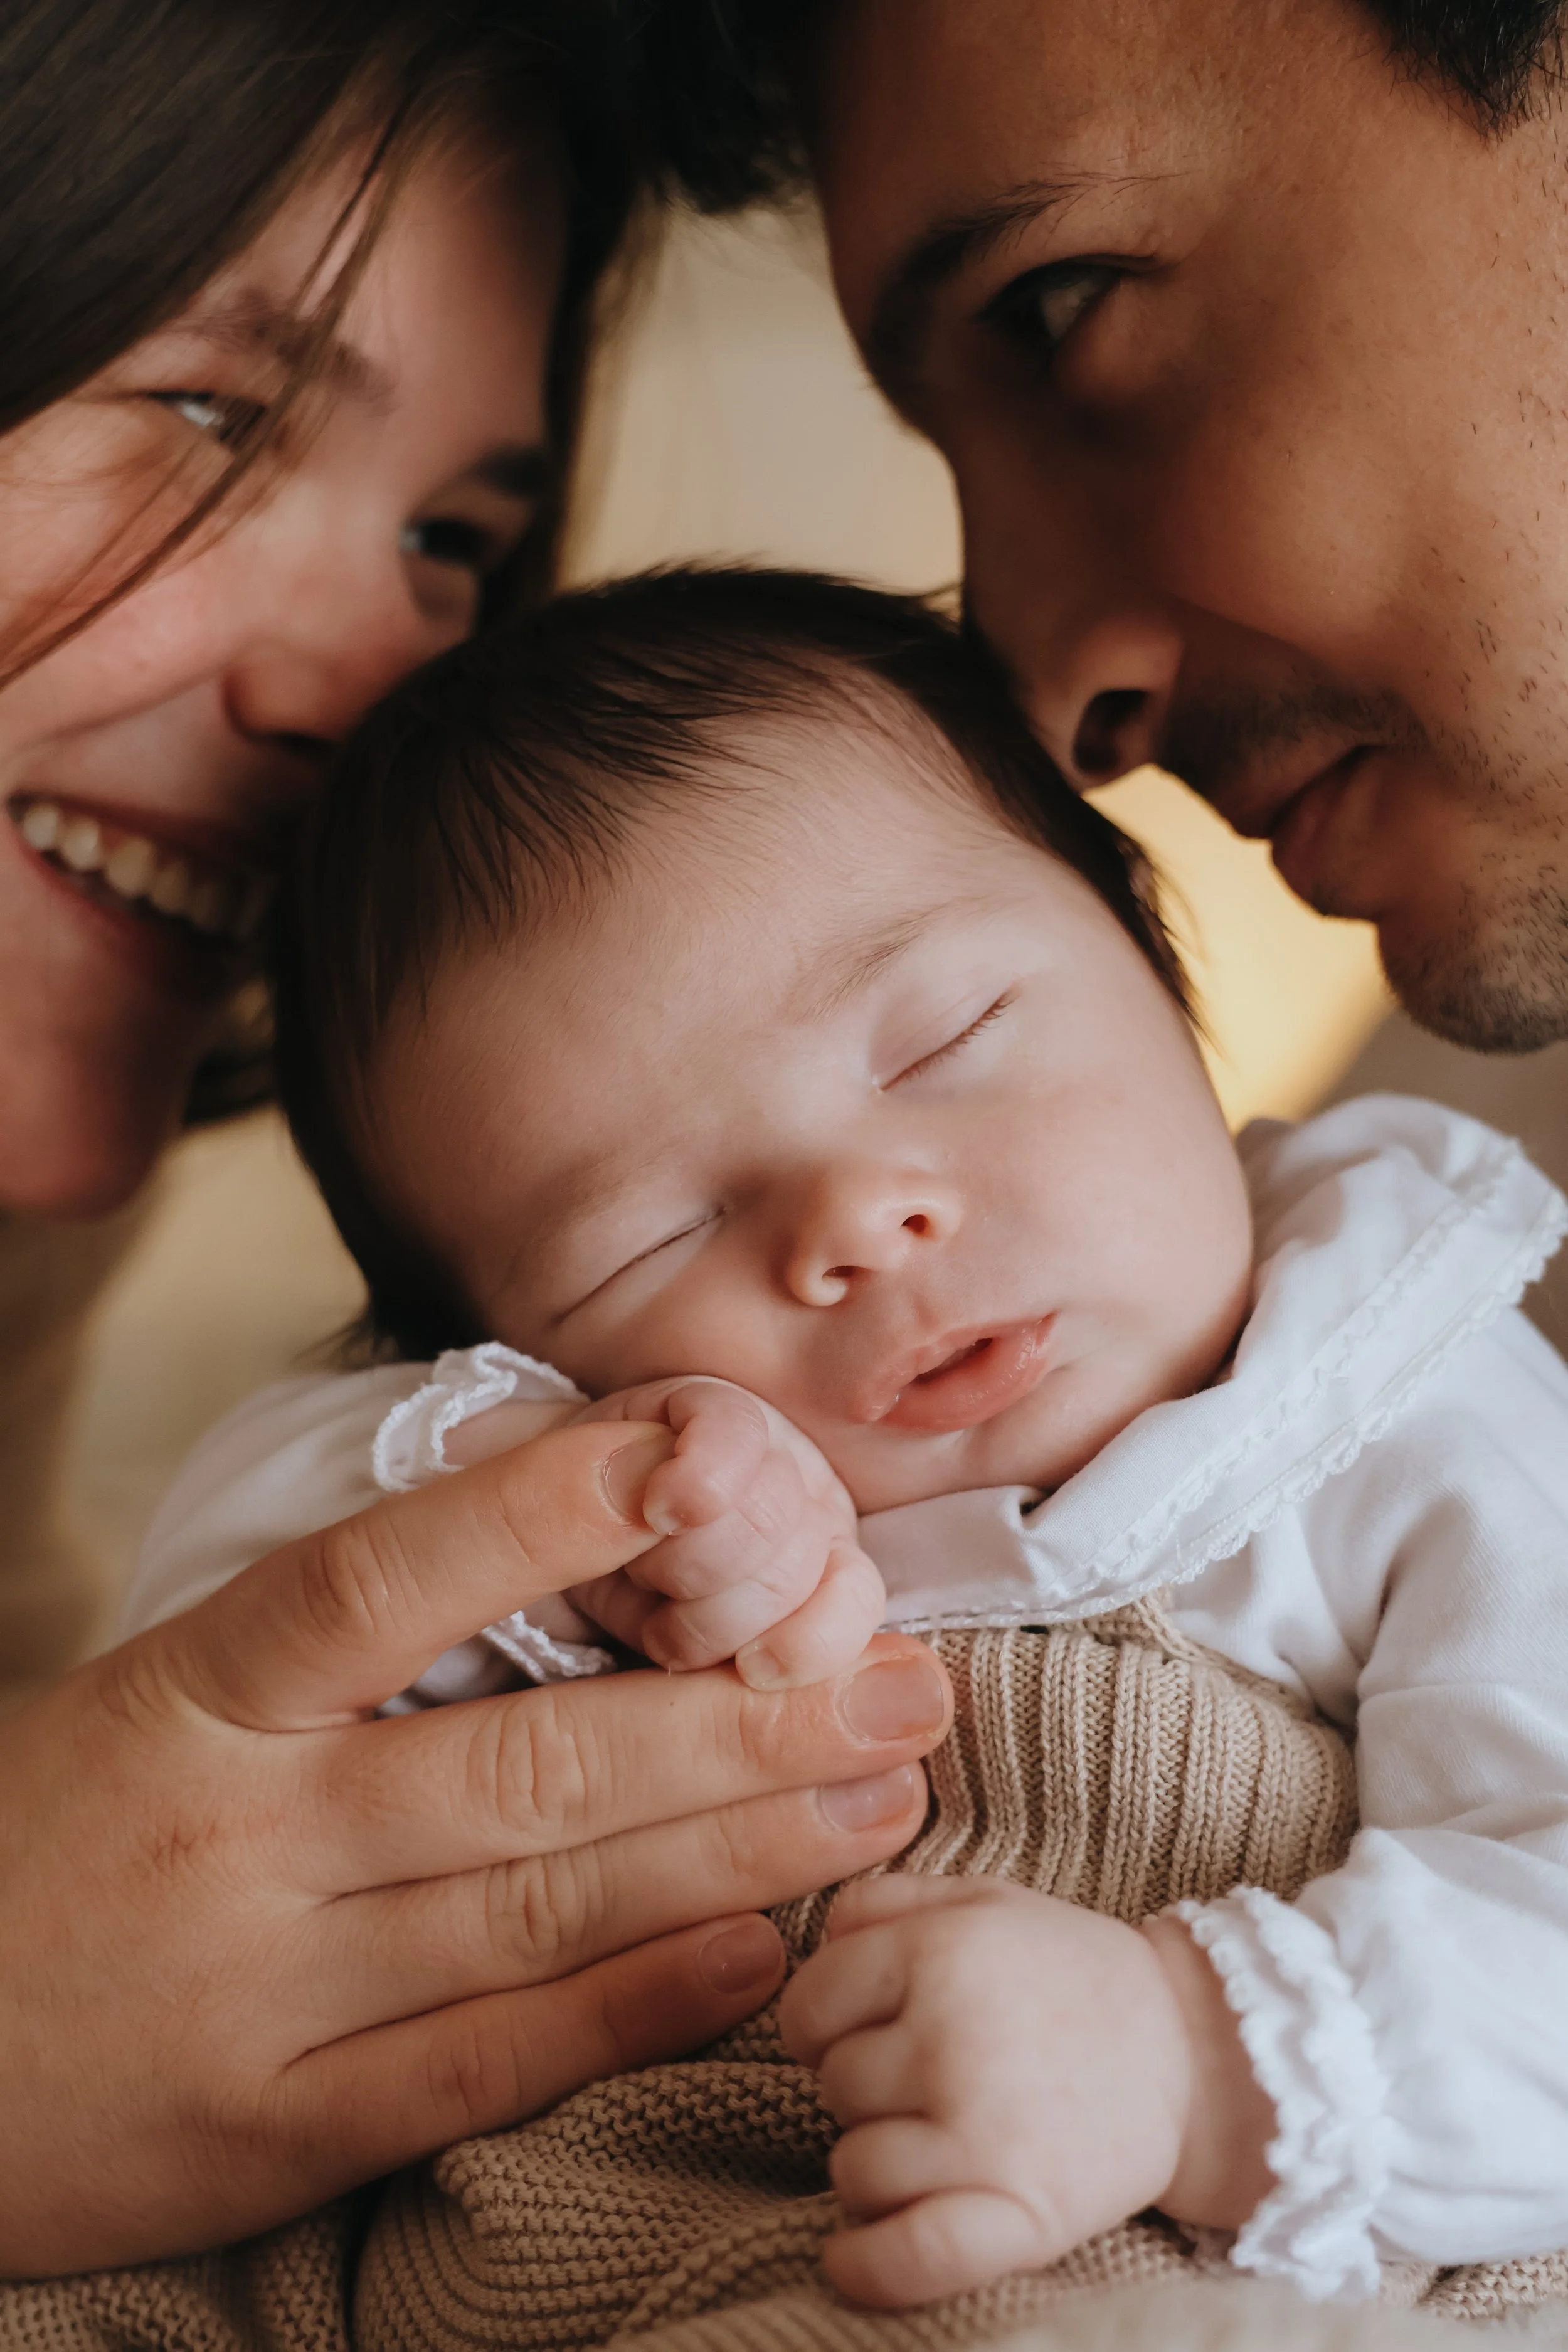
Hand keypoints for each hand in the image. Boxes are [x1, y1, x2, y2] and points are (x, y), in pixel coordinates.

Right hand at [0, 1416, 949, 2275]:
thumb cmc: (71, 1830)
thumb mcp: (168, 1695)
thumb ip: (343, 1642)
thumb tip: (576, 1540)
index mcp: (201, 1693)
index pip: (386, 1580)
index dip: (543, 1513)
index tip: (696, 1462)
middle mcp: (241, 1838)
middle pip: (523, 1765)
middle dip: (737, 1718)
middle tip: (902, 1679)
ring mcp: (258, 1997)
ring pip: (535, 1911)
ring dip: (730, 1851)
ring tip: (877, 1795)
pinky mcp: (271, 2136)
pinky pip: (484, 2066)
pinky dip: (631, 2010)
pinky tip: (755, 1956)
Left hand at [780, 1879, 1275, 2308]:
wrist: (1194, 2052)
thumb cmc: (1069, 1973)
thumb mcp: (982, 1900)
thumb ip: (886, 1901)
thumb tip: (819, 1938)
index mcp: (938, 1953)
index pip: (807, 2006)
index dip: (820, 2024)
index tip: (853, 2033)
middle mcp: (950, 2039)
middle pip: (834, 2088)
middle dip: (865, 2088)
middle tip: (930, 2080)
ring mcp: (983, 2133)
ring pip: (856, 2170)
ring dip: (878, 2166)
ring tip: (935, 2142)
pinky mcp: (1021, 2216)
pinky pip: (906, 2256)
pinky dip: (866, 2266)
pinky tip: (849, 2257)